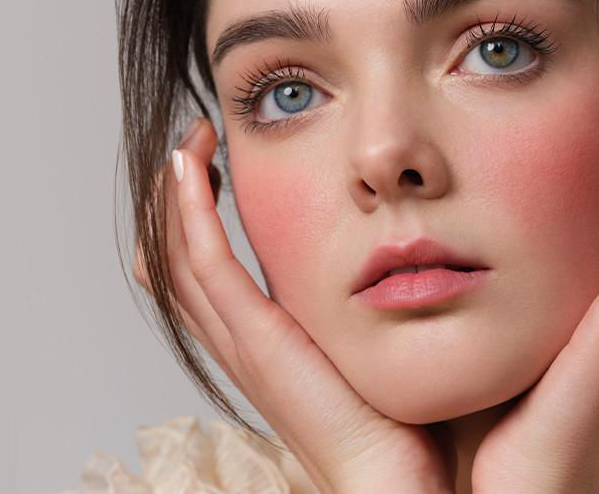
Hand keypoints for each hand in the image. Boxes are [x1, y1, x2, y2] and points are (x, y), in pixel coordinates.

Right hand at [134, 118, 453, 493]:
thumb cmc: (412, 429)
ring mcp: (247, 344)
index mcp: (273, 344)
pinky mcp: (259, 343)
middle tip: (190, 140)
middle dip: (173, 199)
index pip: (209, 272)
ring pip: (179, 258)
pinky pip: (207, 268)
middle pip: (178, 262)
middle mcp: (248, 343)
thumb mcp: (388, 345)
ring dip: (173, 196)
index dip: (197, 215)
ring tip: (186, 142)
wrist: (403, 488)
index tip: (215, 157)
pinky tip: (189, 166)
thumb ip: (389, 305)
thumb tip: (425, 254)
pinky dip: (189, 214)